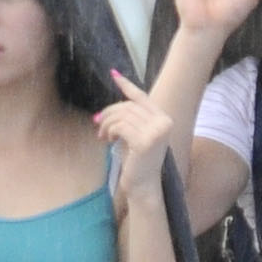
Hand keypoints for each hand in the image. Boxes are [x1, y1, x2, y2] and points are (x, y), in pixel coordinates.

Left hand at [92, 69, 181, 186]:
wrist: (144, 186)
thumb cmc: (139, 162)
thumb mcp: (137, 135)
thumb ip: (132, 119)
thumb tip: (112, 108)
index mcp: (164, 119)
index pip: (142, 97)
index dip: (126, 85)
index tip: (114, 74)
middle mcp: (164, 123)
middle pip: (128, 106)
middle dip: (109, 113)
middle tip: (97, 123)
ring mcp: (156, 132)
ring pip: (122, 116)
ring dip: (107, 124)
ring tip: (102, 135)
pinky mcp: (145, 141)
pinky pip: (120, 127)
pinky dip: (110, 131)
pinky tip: (108, 140)